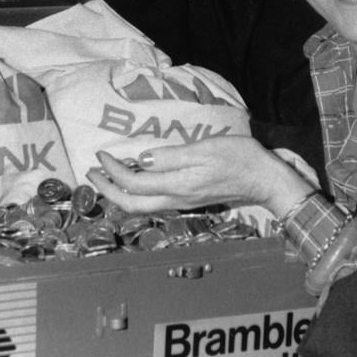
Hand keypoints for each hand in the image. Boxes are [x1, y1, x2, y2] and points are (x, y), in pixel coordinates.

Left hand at [85, 137, 312, 214]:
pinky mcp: (190, 199)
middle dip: (107, 190)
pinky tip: (137, 181)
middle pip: (131, 204)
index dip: (112, 171)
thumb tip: (141, 160)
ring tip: (106, 177)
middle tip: (91, 173)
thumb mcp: (205, 149)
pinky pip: (154, 202)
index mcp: (177, 185)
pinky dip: (137, 193)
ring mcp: (183, 202)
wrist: (265, 179)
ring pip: (142, 206)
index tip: (101, 155)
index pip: (133, 184)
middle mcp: (176, 199)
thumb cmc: (239, 158)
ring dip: (120, 193)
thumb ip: (171, 157)